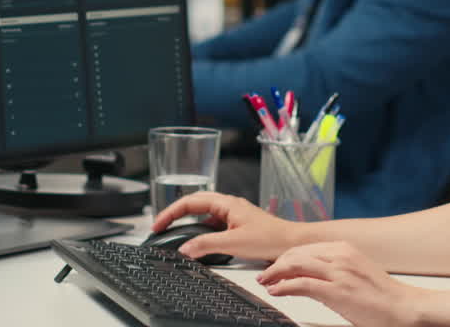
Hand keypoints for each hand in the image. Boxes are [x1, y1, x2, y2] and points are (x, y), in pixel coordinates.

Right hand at [151, 191, 300, 261]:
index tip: (158, 224)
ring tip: (173, 233)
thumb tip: (184, 248)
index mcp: (226, 203)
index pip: (190, 201)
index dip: (170, 212)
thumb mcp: (234, 243)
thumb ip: (207, 245)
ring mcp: (232, 215)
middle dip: (175, 214)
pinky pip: (212, 224)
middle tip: (159, 227)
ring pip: (203, 214)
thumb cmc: (270, 238)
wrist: (291, 242)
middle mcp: (228, 205)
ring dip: (187, 222)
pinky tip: (197, 243)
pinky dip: (200, 231)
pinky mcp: (236, 225)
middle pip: (194, 204)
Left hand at [257, 241, 424, 326]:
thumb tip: (311, 273)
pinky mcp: (336, 291)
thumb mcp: (357, 272)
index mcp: (345, 248)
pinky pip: (301, 284)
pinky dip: (284, 287)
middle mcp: (340, 255)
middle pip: (297, 253)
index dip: (286, 257)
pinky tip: (276, 291)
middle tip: (266, 275)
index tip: (277, 266)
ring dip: (275, 274)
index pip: (306, 248)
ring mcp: (338, 272)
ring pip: (295, 265)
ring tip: (267, 283)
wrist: (403, 308)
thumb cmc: (383, 296)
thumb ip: (336, 268)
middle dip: (277, 264)